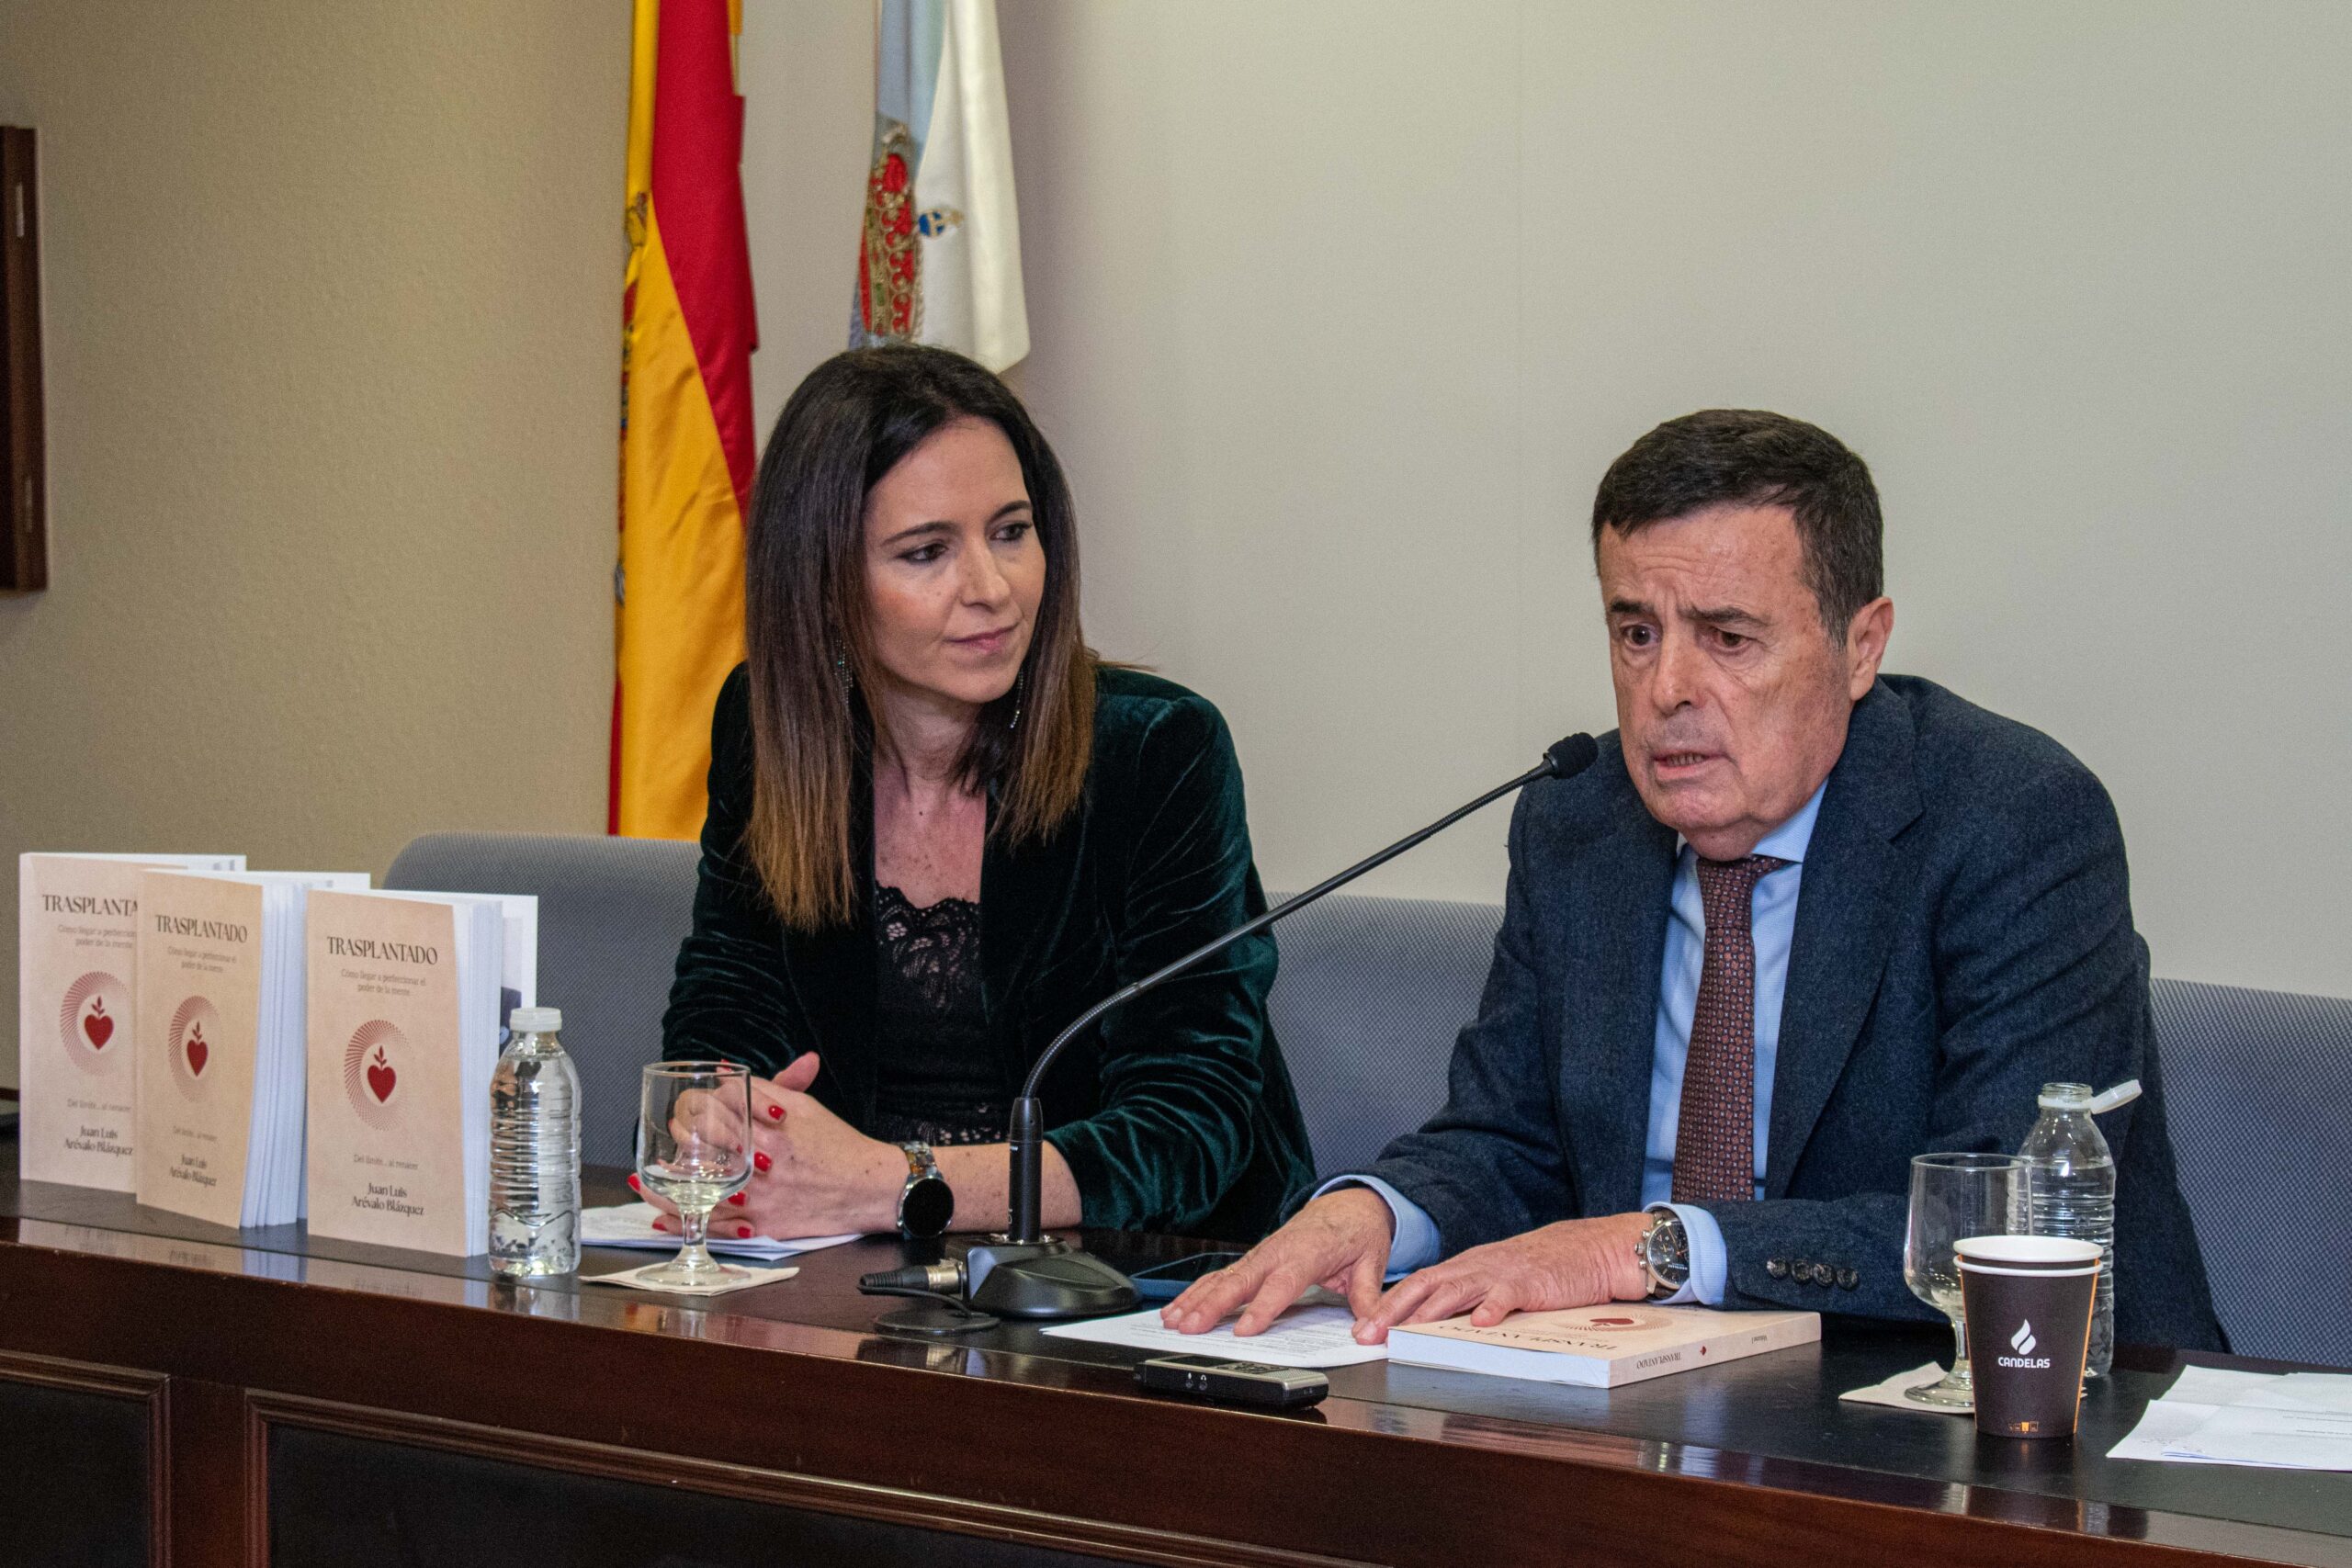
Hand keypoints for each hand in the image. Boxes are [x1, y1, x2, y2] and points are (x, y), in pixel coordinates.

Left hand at [635, 1054, 899, 1239]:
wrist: (870, 1186)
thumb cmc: (837, 1144)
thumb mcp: (805, 1108)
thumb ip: (766, 1089)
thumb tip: (728, 1071)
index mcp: (772, 1129)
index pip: (720, 1111)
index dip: (696, 1108)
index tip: (686, 1108)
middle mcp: (763, 1163)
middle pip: (706, 1147)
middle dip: (680, 1140)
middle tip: (670, 1135)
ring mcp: (762, 1197)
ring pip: (703, 1191)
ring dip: (668, 1187)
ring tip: (645, 1180)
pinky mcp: (765, 1225)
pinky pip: (718, 1226)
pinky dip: (688, 1222)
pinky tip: (663, 1218)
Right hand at [1159, 1186, 1395, 1337]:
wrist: (1349, 1203)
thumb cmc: (1358, 1232)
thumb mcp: (1372, 1263)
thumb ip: (1369, 1300)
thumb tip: (1370, 1331)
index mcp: (1306, 1253)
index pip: (1281, 1284)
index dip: (1262, 1308)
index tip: (1244, 1330)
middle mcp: (1276, 1252)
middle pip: (1240, 1281)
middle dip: (1212, 1306)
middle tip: (1190, 1328)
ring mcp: (1260, 1255)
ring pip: (1223, 1279)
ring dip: (1195, 1300)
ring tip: (1173, 1320)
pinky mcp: (1252, 1260)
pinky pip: (1220, 1276)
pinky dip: (1197, 1292)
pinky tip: (1178, 1307)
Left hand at [1352, 1212, 1650, 1342]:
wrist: (1589, 1249)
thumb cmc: (1542, 1269)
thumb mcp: (1498, 1281)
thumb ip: (1469, 1299)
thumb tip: (1433, 1325)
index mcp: (1467, 1268)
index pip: (1418, 1285)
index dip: (1387, 1306)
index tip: (1363, 1329)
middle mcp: (1477, 1267)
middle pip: (1425, 1286)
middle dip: (1392, 1311)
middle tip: (1368, 1334)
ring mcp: (1502, 1273)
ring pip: (1457, 1290)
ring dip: (1428, 1313)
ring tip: (1406, 1332)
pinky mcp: (1531, 1283)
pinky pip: (1507, 1295)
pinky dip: (1491, 1308)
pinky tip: (1478, 1324)